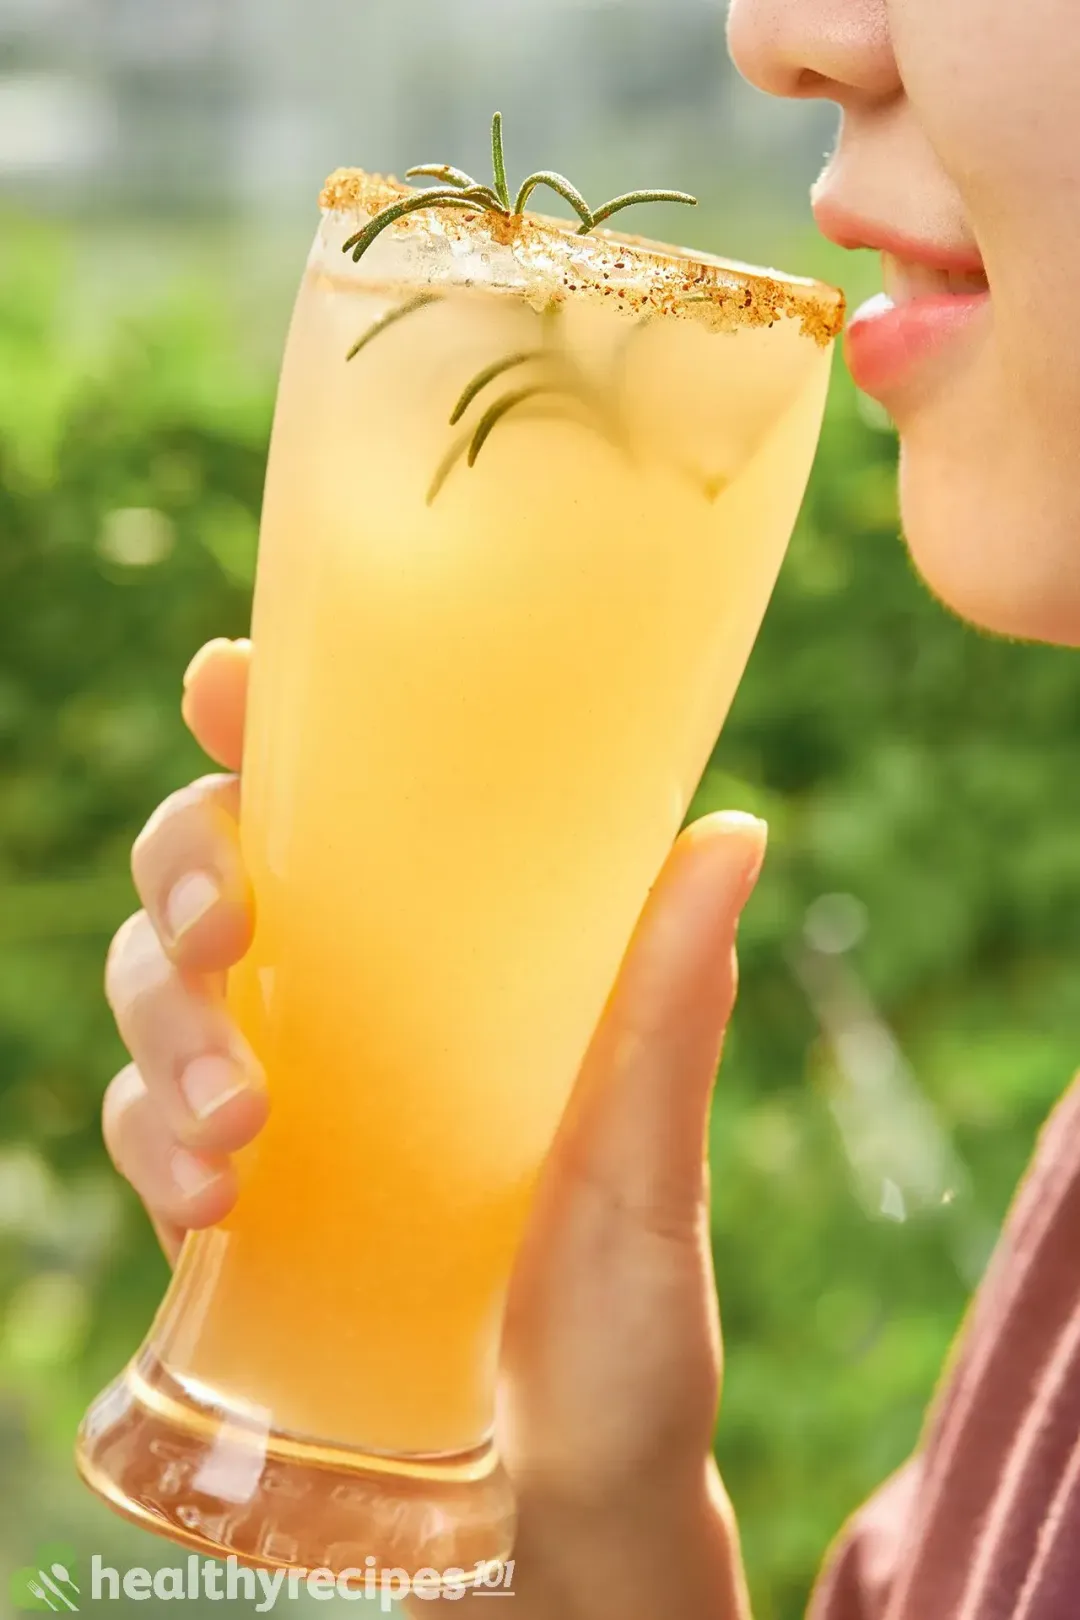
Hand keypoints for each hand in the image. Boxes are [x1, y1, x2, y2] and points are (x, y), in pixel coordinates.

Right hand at [103, 637, 763, 1619]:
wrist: (560, 1494)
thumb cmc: (625, 1320)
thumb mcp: (646, 1161)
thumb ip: (668, 1011)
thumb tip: (733, 830)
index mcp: (465, 960)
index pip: (352, 802)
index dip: (271, 725)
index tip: (226, 686)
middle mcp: (367, 1002)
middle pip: (221, 872)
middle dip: (189, 875)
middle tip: (224, 934)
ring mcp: (290, 1091)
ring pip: (160, 990)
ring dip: (163, 1026)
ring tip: (235, 1122)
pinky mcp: (232, 1189)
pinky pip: (145, 1127)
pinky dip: (149, 1144)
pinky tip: (204, 1206)